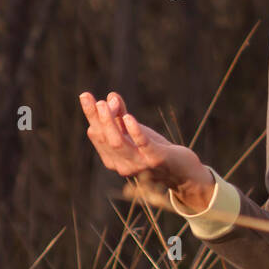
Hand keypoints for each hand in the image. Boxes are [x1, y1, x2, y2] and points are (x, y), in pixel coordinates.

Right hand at [78, 90, 214, 210]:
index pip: (97, 135)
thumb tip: (111, 96)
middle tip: (88, 96)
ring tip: (105, 103)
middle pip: (104, 139)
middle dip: (96, 117)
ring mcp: (138, 164)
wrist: (182, 171)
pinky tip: (129, 117)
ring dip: (109, 122)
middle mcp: (121, 164)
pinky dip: (134, 131)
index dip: (91, 116)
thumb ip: (122, 116)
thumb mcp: (136, 132)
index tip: (86, 96)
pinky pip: (142, 145)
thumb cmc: (156, 149)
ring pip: (118, 143)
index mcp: (113, 159)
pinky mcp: (156, 159)